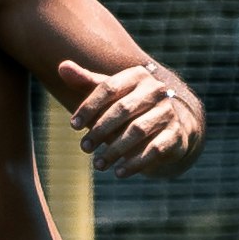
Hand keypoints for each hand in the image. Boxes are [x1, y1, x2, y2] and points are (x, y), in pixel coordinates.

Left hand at [53, 54, 199, 173]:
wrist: (170, 126)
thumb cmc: (131, 108)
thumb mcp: (110, 94)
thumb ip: (86, 81)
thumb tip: (62, 67)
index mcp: (138, 75)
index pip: (108, 88)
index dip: (89, 107)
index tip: (73, 126)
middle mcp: (156, 90)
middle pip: (122, 109)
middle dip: (100, 130)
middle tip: (84, 148)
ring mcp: (169, 112)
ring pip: (137, 131)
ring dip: (115, 149)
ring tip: (98, 164)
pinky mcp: (176, 134)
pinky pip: (155, 149)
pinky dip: (135, 163)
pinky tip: (119, 172)